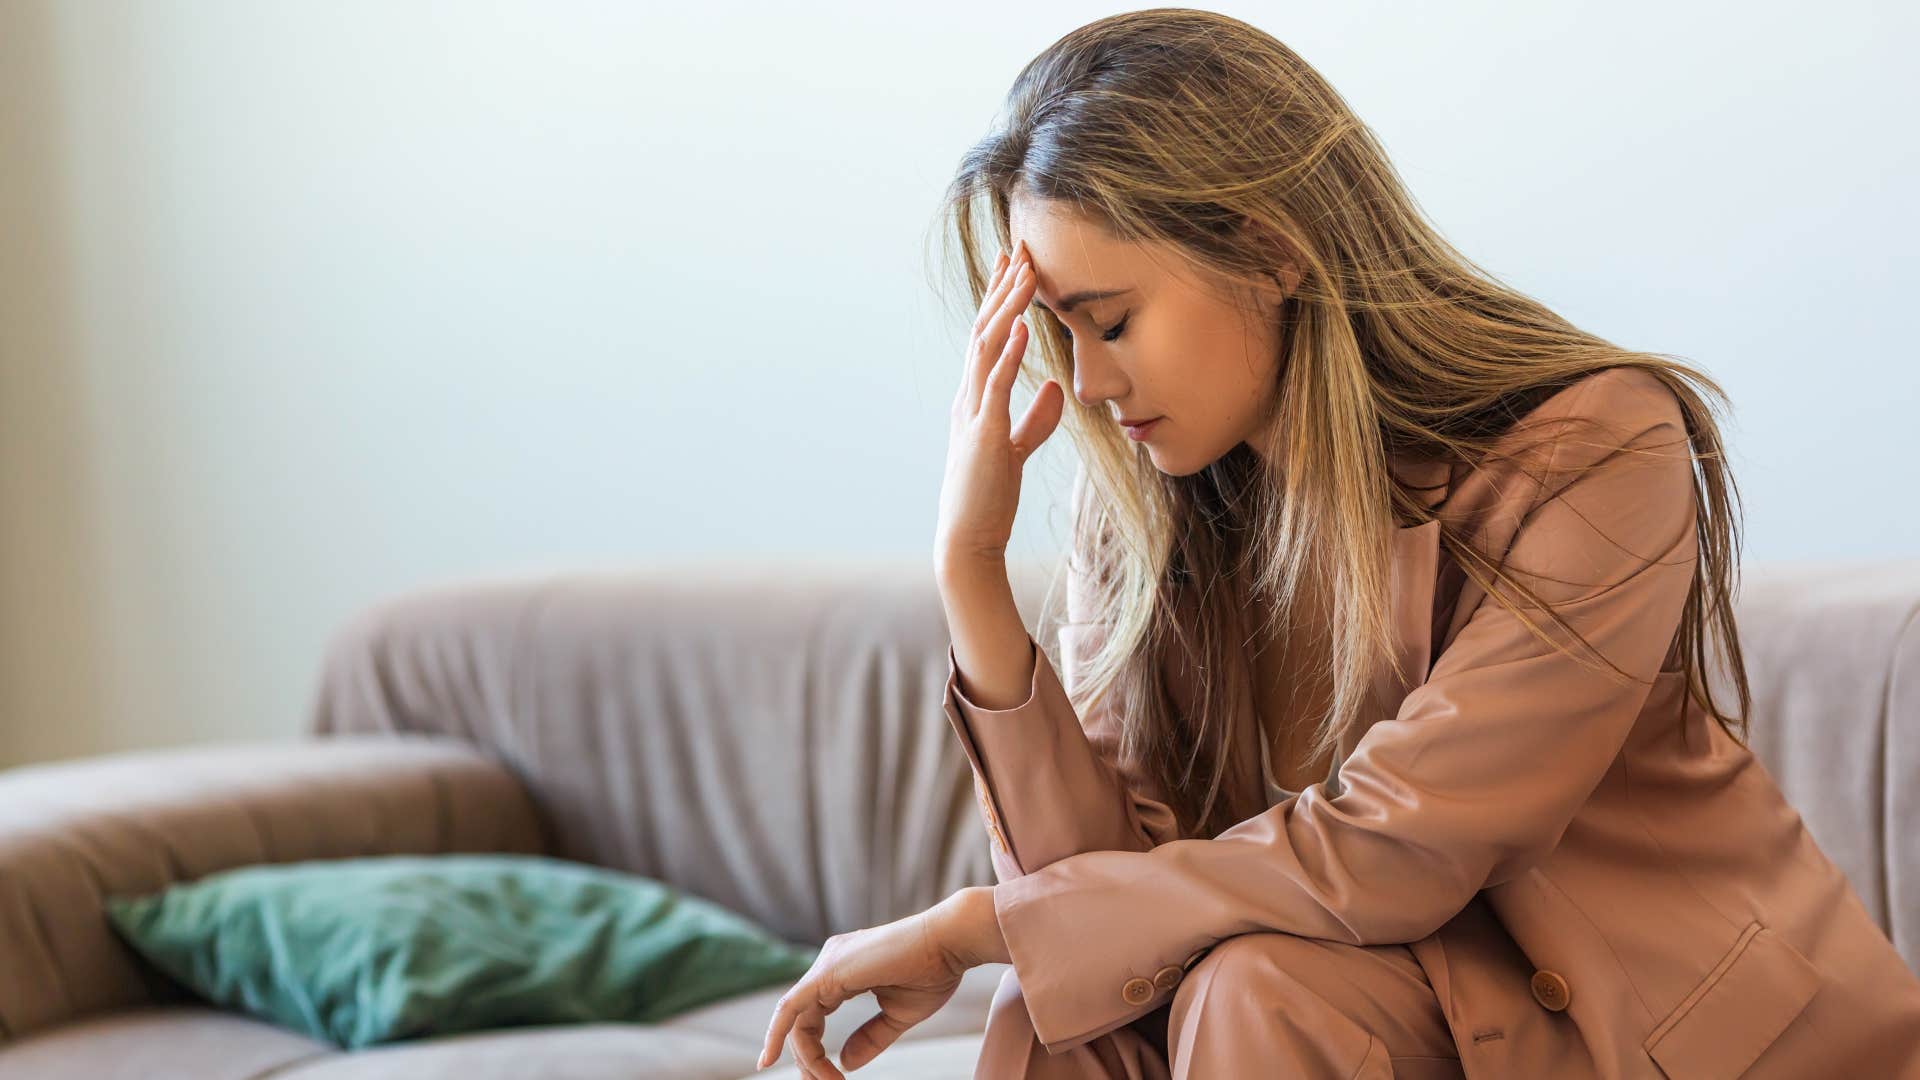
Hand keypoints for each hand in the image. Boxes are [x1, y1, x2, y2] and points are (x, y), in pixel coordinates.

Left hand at [756, 892, 985, 1075]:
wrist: (951, 941)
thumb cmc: (934, 970)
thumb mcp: (898, 1015)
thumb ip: (870, 1037)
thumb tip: (845, 1062)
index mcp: (843, 970)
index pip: (813, 1017)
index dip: (816, 1052)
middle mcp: (829, 962)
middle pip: (801, 1021)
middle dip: (809, 1061)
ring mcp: (827, 963)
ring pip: (796, 1019)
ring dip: (806, 1058)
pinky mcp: (829, 970)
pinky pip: (791, 1007)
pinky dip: (777, 1033)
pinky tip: (769, 1059)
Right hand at [935, 240, 1065, 564]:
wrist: (968, 539)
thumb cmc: (989, 497)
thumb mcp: (1016, 450)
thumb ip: (1034, 419)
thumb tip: (1055, 388)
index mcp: (974, 399)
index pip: (987, 337)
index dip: (1000, 298)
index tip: (1014, 263)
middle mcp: (968, 397)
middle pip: (984, 330)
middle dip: (1002, 288)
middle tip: (1019, 247)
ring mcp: (973, 414)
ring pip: (988, 347)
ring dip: (1007, 307)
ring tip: (1025, 272)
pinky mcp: (986, 435)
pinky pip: (997, 385)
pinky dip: (1009, 352)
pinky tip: (1022, 325)